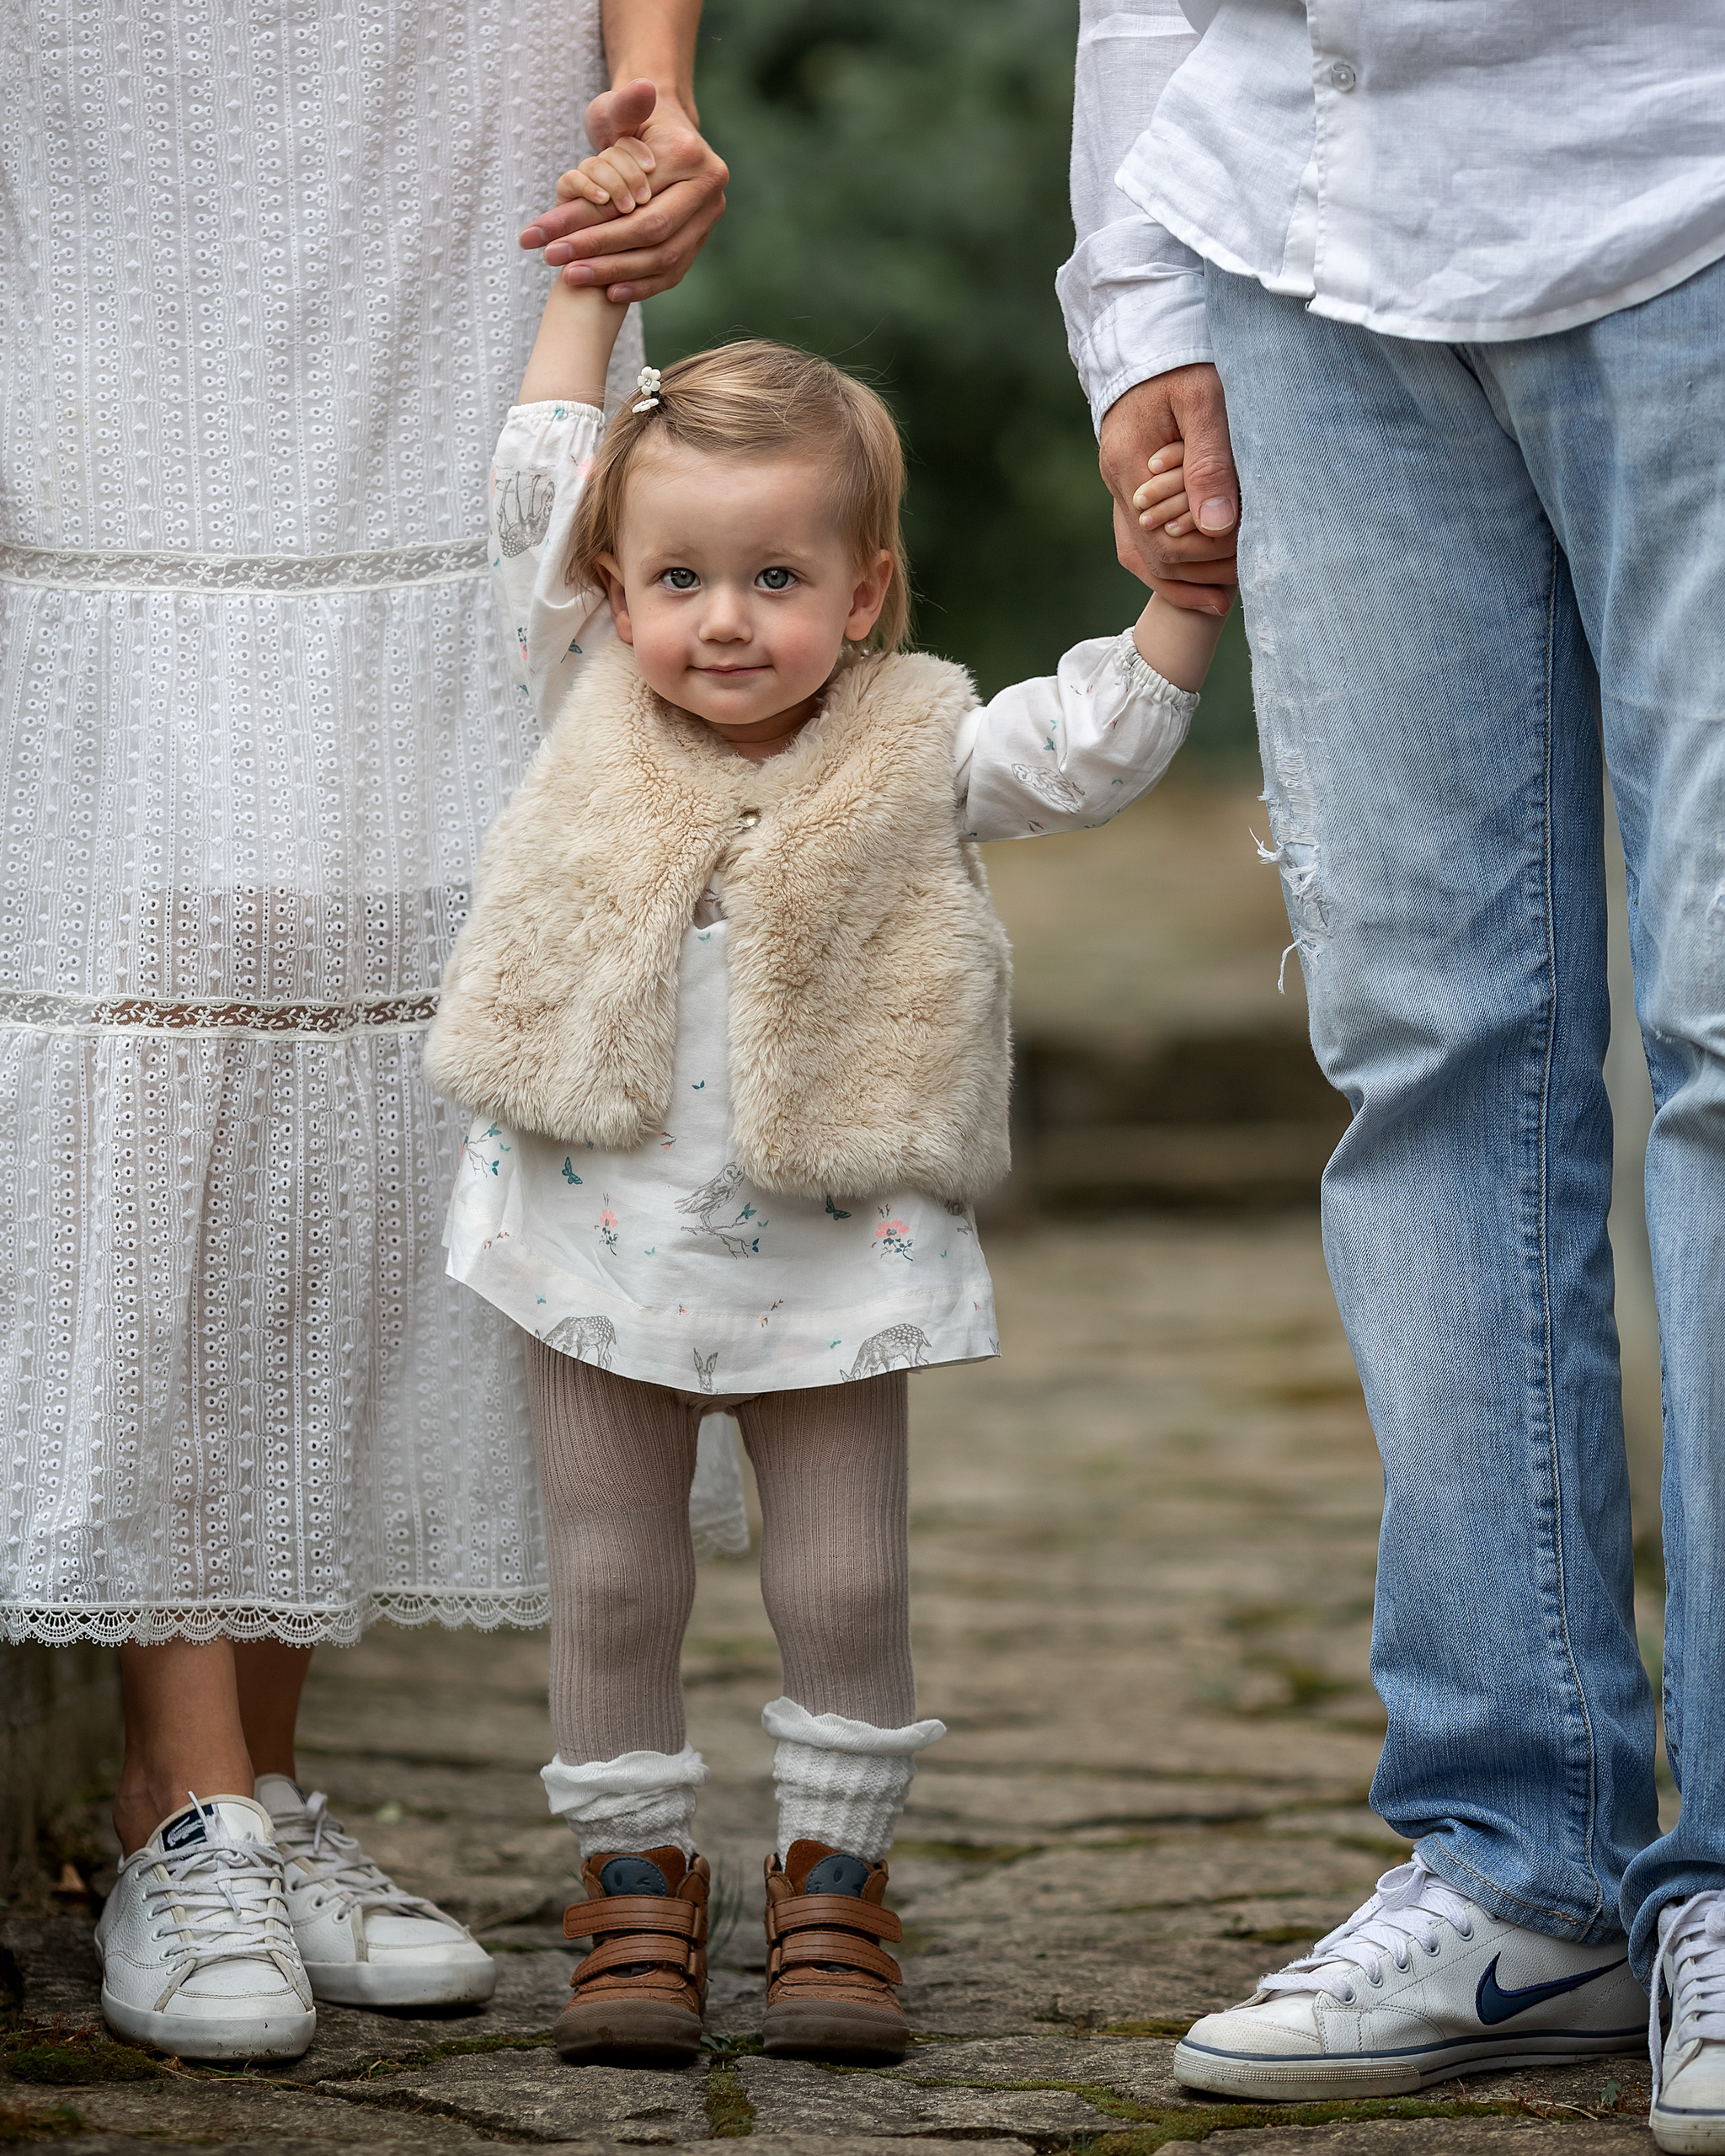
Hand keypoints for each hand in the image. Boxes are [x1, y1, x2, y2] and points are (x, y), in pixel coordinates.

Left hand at [519, 78, 727, 304]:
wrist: (660, 133)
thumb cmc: (629, 121)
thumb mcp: (617, 108)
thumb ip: (624, 105)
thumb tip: (642, 89)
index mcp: (690, 157)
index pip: (633, 197)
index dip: (588, 218)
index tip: (543, 233)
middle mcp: (708, 191)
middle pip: (651, 232)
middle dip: (599, 250)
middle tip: (553, 260)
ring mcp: (708, 220)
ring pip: (663, 259)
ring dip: (615, 272)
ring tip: (571, 277)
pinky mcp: (700, 241)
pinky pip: (672, 274)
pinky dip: (641, 286)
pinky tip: (608, 292)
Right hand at [1098, 364, 1237, 614]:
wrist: (1148, 330)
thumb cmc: (1184, 357)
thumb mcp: (1204, 401)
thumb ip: (1209, 462)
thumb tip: (1215, 524)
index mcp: (1130, 465)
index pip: (1164, 541)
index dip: (1206, 560)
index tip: (1247, 561)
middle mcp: (1116, 482)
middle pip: (1152, 556)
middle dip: (1200, 574)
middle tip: (1247, 580)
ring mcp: (1117, 484)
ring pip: (1141, 554)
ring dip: (1183, 577)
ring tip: (1226, 593)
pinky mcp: (1128, 481)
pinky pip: (1138, 539)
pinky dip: (1168, 563)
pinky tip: (1199, 575)